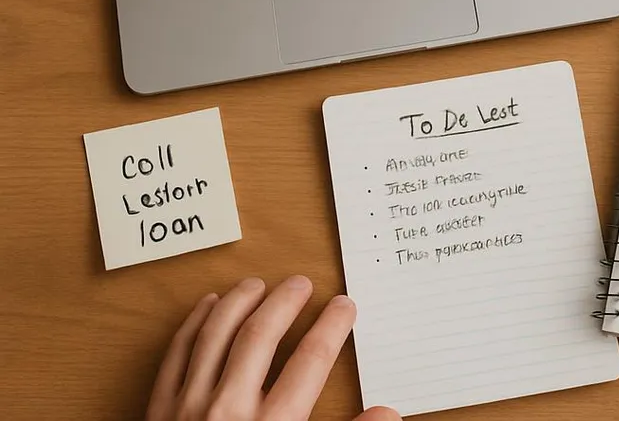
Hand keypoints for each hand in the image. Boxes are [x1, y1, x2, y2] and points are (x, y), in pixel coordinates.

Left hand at [145, 275, 400, 420]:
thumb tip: (388, 413)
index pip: (311, 360)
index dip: (331, 326)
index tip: (344, 305)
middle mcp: (230, 410)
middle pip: (261, 336)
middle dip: (285, 302)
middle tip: (301, 282)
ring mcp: (190, 408)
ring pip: (216, 335)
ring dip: (239, 302)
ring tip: (257, 283)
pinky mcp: (158, 412)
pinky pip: (177, 355)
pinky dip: (193, 325)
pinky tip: (208, 305)